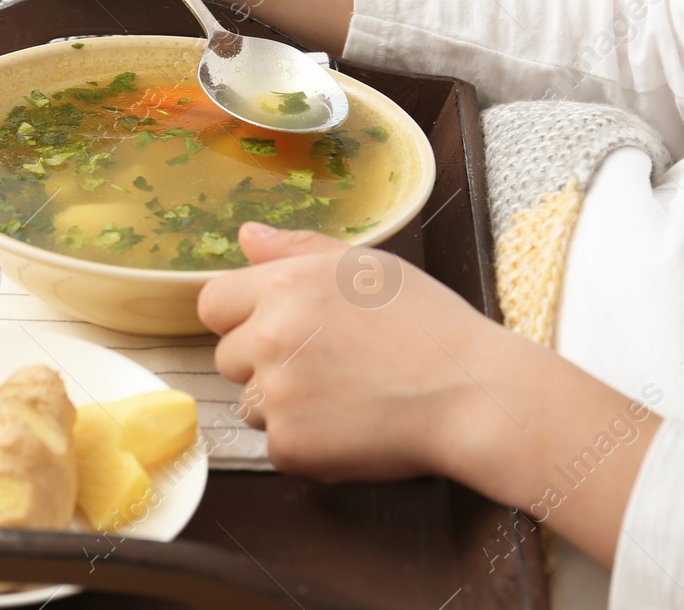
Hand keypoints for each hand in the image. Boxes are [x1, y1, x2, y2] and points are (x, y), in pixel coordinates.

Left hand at [198, 221, 660, 568]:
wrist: (470, 394)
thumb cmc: (429, 325)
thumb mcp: (366, 265)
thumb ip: (297, 249)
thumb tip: (245, 236)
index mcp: (284, 286)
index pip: (213, 303)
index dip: (243, 316)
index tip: (279, 327)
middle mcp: (269, 337)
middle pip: (227, 356)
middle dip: (264, 361)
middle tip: (327, 362)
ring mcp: (277, 395)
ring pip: (249, 403)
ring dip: (282, 404)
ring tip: (344, 394)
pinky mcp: (290, 446)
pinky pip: (276, 444)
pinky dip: (306, 443)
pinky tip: (351, 426)